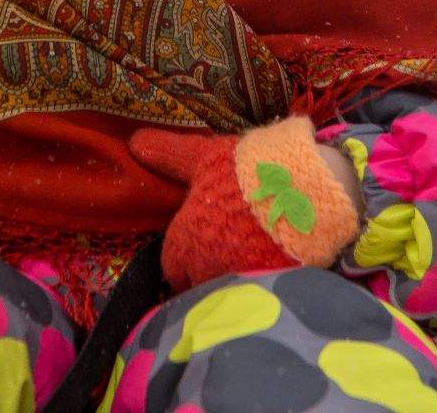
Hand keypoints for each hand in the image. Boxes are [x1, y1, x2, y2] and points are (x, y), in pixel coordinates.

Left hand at [130, 116, 362, 291]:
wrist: (302, 191)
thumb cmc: (244, 171)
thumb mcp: (203, 157)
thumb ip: (168, 156)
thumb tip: (134, 144)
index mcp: (185, 244)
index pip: (173, 266)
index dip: (183, 256)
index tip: (195, 246)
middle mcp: (206, 272)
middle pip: (199, 282)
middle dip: (207, 271)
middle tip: (224, 249)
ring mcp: (240, 284)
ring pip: (228, 291)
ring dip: (234, 278)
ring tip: (251, 255)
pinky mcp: (274, 290)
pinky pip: (261, 292)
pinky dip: (265, 282)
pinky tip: (276, 263)